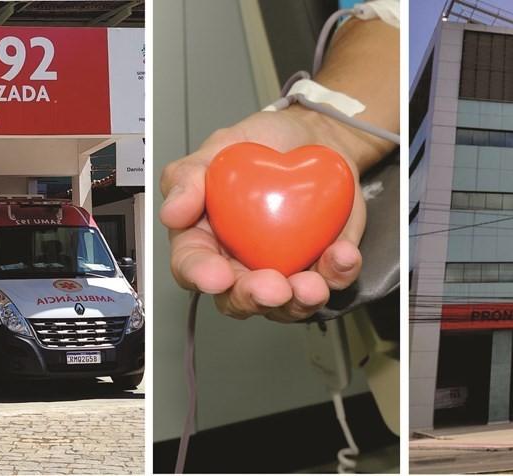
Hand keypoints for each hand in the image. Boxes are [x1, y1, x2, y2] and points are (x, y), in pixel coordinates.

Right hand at [160, 109, 373, 321]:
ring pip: (285, 305)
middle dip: (255, 298)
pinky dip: (338, 273)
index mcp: (204, 240)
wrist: (313, 138)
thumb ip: (188, 178)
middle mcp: (239, 264)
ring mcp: (281, 270)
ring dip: (299, 301)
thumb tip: (171, 212)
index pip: (191, 267)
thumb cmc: (260, 145)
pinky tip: (341, 255)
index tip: (216, 276)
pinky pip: (330, 282)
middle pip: (237, 299)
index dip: (201, 275)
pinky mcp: (320, 267)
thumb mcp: (218, 148)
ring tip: (313, 284)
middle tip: (272, 287)